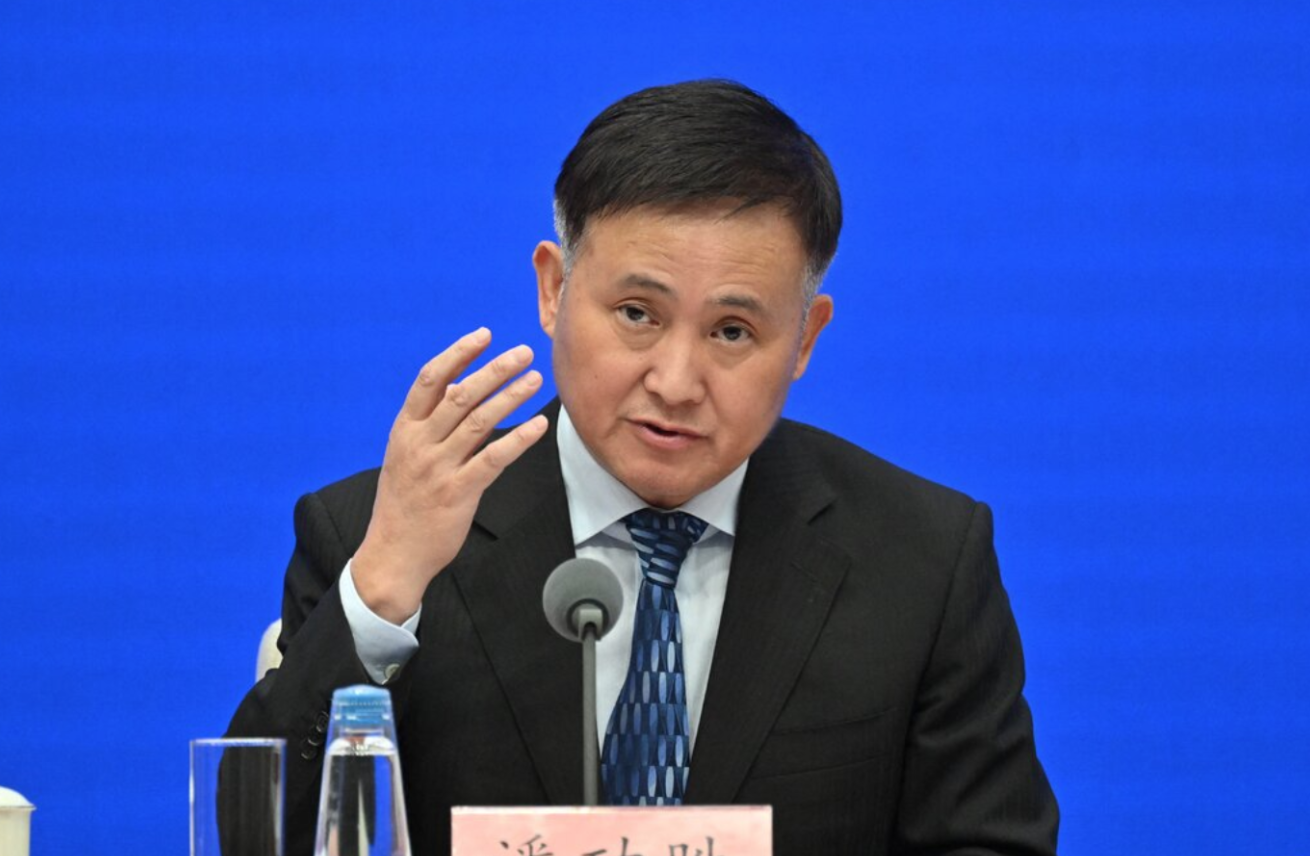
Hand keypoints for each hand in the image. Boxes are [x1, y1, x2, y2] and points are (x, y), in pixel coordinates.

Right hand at [352, 327, 548, 622]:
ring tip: (534, 379)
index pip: (431, 379)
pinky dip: (517, 439)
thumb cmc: (403, 504)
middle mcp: (420, 443)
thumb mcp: (404, 456)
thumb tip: (459, 390)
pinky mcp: (458, 493)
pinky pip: (492, 459)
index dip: (459, 354)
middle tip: (524, 353)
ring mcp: (438, 468)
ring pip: (478, 421)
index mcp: (405, 430)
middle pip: (460, 394)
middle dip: (494, 369)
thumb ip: (427, 426)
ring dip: (510, 397)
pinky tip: (537, 424)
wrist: (392, 555)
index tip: (484, 336)